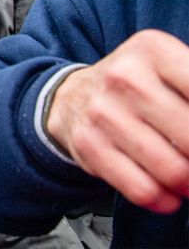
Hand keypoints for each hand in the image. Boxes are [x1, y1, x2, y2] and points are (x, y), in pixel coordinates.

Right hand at [46, 29, 188, 212]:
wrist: (73, 96)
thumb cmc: (135, 85)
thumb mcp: (170, 67)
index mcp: (154, 50)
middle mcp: (125, 77)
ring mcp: (103, 111)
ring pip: (172, 170)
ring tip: (188, 179)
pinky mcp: (89, 144)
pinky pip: (142, 189)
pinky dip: (164, 200)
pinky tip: (167, 191)